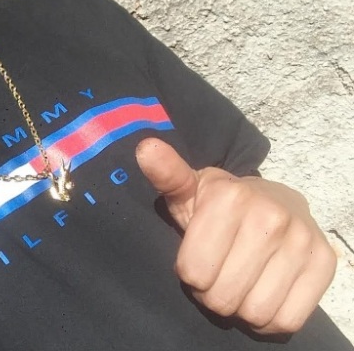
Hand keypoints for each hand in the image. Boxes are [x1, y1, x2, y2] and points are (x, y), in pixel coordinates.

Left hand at [135, 138, 336, 333]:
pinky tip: (264, 294)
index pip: (193, 273)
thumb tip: (146, 149)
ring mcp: (301, 240)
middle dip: (212, 294)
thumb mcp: (187, 190)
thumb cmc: (219, 204)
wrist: (274, 201)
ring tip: (241, 283)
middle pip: (221, 297)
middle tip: (219, 274)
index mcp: (230, 198)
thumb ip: (166, 175)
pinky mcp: (324, 263)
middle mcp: (270, 216)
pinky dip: (270, 319)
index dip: (190, 274)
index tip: (197, 258)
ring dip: (241, 308)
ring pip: (254, 312)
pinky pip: (287, 320)